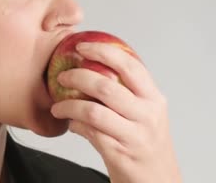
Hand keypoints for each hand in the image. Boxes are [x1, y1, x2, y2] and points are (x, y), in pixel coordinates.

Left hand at [50, 42, 181, 182]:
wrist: (157, 181)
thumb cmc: (145, 144)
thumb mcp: (144, 114)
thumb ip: (126, 93)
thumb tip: (92, 69)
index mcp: (154, 98)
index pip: (130, 65)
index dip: (104, 51)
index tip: (82, 46)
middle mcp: (147, 115)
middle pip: (107, 86)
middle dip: (78, 76)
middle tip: (62, 75)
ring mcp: (135, 135)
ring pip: (94, 110)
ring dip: (69, 105)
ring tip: (58, 105)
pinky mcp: (120, 153)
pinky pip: (90, 133)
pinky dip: (75, 124)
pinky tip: (70, 123)